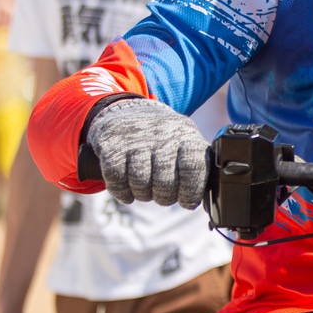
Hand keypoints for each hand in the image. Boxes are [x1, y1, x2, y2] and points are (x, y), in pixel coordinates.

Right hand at [86, 98, 208, 208]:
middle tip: (163, 195)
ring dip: (143, 194)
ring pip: (140, 183)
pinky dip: (122, 192)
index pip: (194, 168)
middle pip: (165, 182)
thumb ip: (196, 166)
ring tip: (146, 189)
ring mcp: (135, 139)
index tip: (187, 202)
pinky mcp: (111, 145)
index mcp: (186, 135)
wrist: (126, 111)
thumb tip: (201, 199)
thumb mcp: (186, 141)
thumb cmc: (163, 137)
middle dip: (165, 197)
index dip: (191, 192)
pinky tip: (128, 190)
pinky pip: (116, 179)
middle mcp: (162, 134)